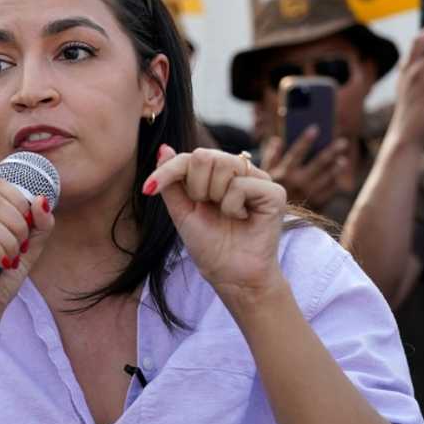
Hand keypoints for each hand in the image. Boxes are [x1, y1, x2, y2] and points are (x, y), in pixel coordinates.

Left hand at [143, 145, 285, 304]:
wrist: (230, 275)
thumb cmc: (209, 244)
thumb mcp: (181, 211)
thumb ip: (172, 180)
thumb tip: (163, 148)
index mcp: (216, 173)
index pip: (188, 157)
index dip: (167, 171)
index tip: (148, 188)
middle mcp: (238, 170)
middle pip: (203, 155)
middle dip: (196, 188)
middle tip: (207, 208)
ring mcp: (258, 179)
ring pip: (223, 165)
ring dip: (215, 197)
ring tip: (226, 214)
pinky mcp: (274, 192)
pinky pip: (240, 185)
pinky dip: (233, 206)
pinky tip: (242, 218)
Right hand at [261, 129, 348, 210]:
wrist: (269, 220)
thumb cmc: (265, 193)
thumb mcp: (264, 175)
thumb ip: (271, 156)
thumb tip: (277, 140)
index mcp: (284, 173)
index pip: (297, 152)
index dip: (306, 139)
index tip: (315, 128)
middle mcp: (298, 182)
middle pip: (319, 163)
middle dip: (331, 151)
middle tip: (342, 142)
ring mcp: (309, 194)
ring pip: (328, 177)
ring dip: (336, 168)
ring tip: (343, 160)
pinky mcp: (316, 205)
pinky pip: (329, 192)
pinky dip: (334, 183)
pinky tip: (338, 177)